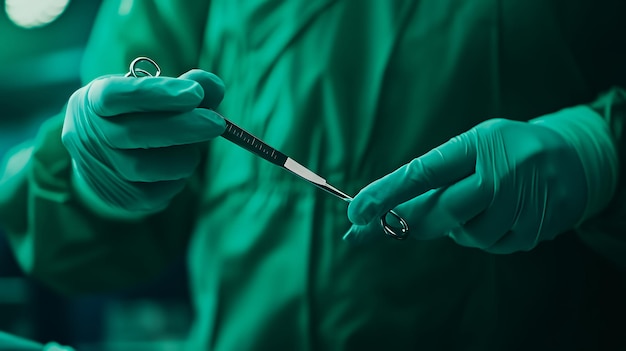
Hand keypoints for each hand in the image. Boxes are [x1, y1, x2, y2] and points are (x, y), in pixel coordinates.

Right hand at [62, 69, 225, 213]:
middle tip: (218, 124)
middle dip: (183, 128)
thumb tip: (214, 87)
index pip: (117, 95)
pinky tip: (177, 166)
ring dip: (182, 157)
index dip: (157, 93)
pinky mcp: (120, 198)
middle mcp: (88, 136)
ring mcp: (101, 170)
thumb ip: (186, 85)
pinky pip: (157, 192)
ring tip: (192, 148)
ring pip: (146, 168)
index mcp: (93, 101)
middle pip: (135, 134)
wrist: (104, 157)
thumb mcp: (153, 93)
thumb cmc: (136, 115)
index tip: (195, 93)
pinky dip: (177, 178)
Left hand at [344, 118, 589, 253]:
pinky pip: (493, 246)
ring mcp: (522, 202)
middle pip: (442, 213)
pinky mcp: (536, 228)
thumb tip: (386, 214)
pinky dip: (487, 236)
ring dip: (459, 228)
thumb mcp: (474, 147)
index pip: (423, 172)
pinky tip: (501, 215)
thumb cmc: (505, 152)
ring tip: (479, 203)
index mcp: (478, 143)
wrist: (573, 157)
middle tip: (400, 222)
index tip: (355, 213)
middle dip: (415, 223)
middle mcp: (501, 170)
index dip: (386, 194)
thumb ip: (436, 177)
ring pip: (467, 235)